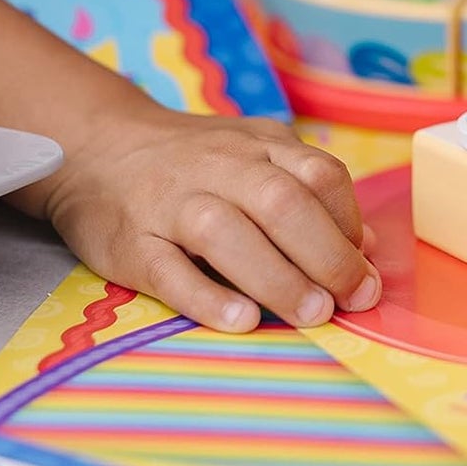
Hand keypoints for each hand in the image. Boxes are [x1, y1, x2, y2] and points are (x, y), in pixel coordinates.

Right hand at [42, 108, 380, 332]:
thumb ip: (310, 196)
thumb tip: (369, 248)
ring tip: (311, 315)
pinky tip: (240, 319)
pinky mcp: (131, 242)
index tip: (364, 271)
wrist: (97, 148)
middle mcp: (218, 167)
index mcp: (257, 145)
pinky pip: (169, 270)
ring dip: (277, 278)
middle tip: (351, 300)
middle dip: (327, 254)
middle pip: (281, 201)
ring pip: (226, 233)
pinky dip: (207, 298)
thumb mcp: (256, 158)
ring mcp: (171, 203)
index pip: (319, 175)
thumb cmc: (191, 164)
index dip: (350, 225)